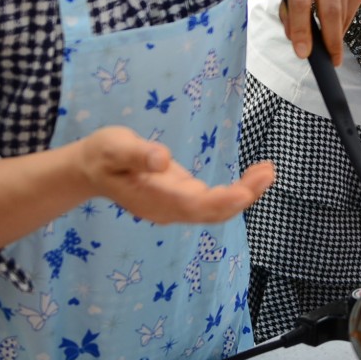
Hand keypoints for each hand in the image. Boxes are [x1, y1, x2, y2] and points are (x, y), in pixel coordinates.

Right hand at [75, 126, 274, 223]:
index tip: (245, 192)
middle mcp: (167, 210)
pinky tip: (255, 175)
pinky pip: (215, 201)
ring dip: (246, 193)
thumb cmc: (103, 155)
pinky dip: (238, 190)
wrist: (92, 170)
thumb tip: (162, 159)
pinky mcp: (183, 198)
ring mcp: (176, 207)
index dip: (220, 202)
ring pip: (216, 209)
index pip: (191, 206)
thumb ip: (137, 154)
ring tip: (268, 171)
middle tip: (268, 172)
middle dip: (243, 196)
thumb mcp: (114, 147)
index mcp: (151, 199)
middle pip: (211, 212)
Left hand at [285, 0, 360, 64]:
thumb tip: (296, 38)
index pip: (300, 3)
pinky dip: (345, 21)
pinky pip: (353, 10)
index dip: (301, 30)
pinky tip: (339, 19)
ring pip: (343, 14)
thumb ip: (291, 5)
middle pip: (330, 12)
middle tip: (330, 61)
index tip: (303, 53)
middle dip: (330, 41)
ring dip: (337, 32)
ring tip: (330, 41)